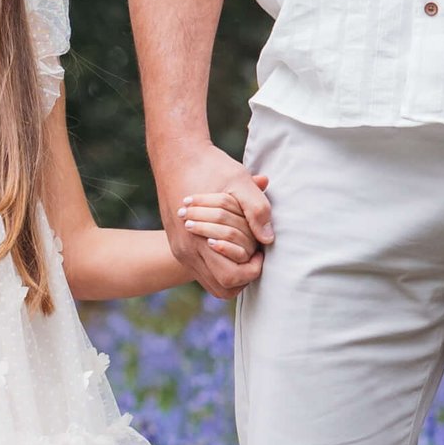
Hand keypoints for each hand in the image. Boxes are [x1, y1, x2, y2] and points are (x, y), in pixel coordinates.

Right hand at [158, 145, 271, 296]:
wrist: (176, 156)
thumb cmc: (211, 167)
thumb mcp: (239, 180)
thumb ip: (257, 208)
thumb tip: (267, 239)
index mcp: (200, 239)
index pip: (231, 278)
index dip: (252, 269)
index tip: (260, 250)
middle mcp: (187, 251)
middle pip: (222, 288)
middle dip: (244, 276)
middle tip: (254, 254)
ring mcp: (181, 250)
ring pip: (212, 283)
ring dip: (232, 272)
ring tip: (243, 250)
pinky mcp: (178, 246)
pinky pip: (203, 270)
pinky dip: (219, 264)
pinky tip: (230, 243)